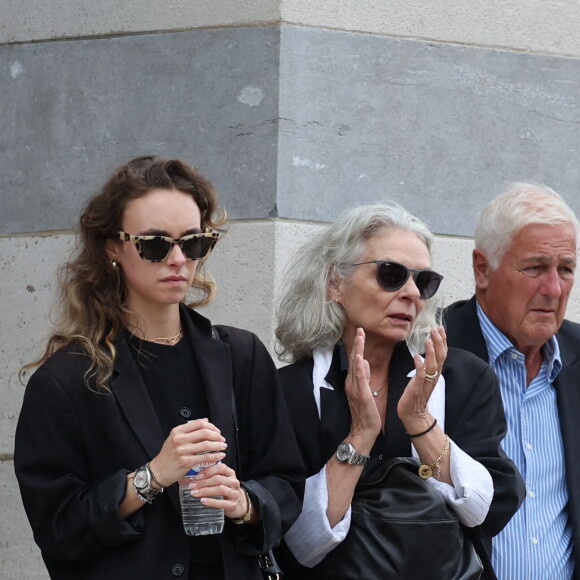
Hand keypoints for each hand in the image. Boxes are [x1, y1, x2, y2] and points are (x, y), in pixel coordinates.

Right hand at [148, 418, 226, 487]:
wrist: (158, 471)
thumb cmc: (168, 455)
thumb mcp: (174, 438)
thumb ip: (189, 430)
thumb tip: (205, 421)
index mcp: (177, 431)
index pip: (199, 423)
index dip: (211, 426)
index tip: (217, 431)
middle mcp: (179, 439)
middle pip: (204, 432)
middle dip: (217, 435)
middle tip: (222, 439)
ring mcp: (182, 450)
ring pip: (206, 445)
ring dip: (218, 445)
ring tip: (223, 446)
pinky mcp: (186, 462)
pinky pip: (204, 457)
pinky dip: (215, 456)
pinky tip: (219, 456)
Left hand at [186, 462, 250, 519]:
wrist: (236, 503)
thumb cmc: (224, 488)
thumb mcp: (221, 480)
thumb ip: (212, 475)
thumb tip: (194, 474)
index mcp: (230, 473)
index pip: (221, 467)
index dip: (208, 471)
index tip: (197, 476)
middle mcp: (234, 482)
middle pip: (218, 479)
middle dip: (203, 482)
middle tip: (192, 485)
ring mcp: (234, 493)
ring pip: (220, 489)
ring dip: (205, 491)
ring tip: (194, 493)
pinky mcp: (233, 504)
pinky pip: (221, 503)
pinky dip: (211, 501)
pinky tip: (202, 501)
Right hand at [344, 328, 381, 446]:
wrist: (363, 430)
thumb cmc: (366, 413)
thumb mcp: (365, 391)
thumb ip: (363, 376)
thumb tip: (362, 361)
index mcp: (353, 382)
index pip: (355, 360)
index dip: (357, 346)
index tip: (360, 333)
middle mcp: (352, 383)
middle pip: (354, 359)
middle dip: (357, 344)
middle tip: (360, 329)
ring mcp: (355, 388)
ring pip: (356, 365)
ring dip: (357, 350)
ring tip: (360, 337)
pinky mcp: (361, 394)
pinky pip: (359, 378)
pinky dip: (358, 367)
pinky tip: (359, 357)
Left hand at [397, 326, 446, 431]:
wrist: (413, 414)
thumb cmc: (416, 394)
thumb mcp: (423, 377)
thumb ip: (426, 365)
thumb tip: (424, 353)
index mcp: (435, 373)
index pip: (442, 354)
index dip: (442, 341)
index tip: (440, 328)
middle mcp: (433, 376)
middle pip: (441, 357)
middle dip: (439, 342)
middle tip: (436, 329)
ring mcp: (426, 382)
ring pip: (433, 365)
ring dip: (431, 351)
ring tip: (428, 338)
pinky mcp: (417, 388)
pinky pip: (420, 376)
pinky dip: (419, 365)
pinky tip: (416, 356)